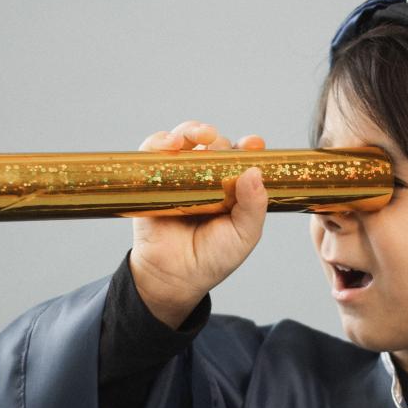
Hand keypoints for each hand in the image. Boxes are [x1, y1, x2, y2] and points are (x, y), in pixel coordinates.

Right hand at [129, 120, 268, 325]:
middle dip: (220, 140)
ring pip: (186, 140)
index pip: (242, 159)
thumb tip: (254, 171)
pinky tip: (172, 143)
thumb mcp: (244, 235)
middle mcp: (207, 177)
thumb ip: (254, 206)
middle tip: (223, 145)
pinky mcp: (153, 177)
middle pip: (214, 144)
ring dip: (193, 129)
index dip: (248, 147)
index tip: (254, 144)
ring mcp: (180, 175)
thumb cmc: (213, 258)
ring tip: (202, 134)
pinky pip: (154, 151)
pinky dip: (161, 141)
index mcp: (232, 188)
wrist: (174, 277)